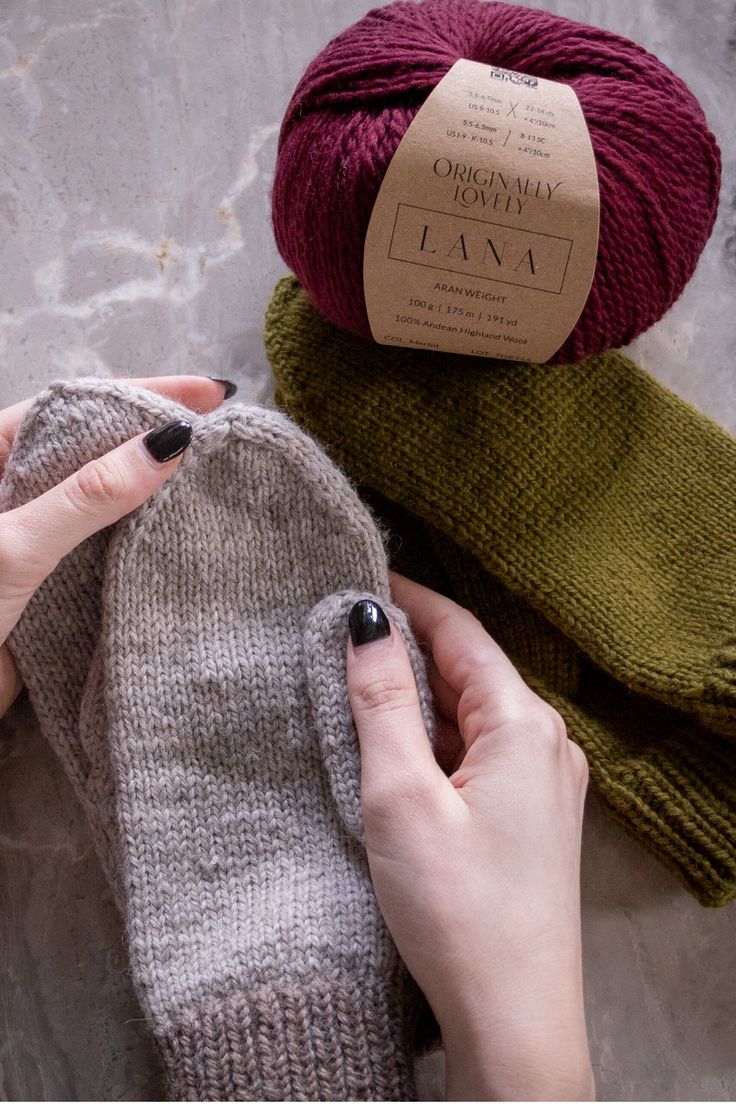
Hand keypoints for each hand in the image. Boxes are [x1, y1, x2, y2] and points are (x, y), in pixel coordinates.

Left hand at [0, 375, 231, 718]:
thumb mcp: (15, 546)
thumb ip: (87, 496)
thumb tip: (165, 446)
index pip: (74, 406)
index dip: (141, 394)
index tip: (208, 392)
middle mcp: (14, 485)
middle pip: (94, 443)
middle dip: (155, 433)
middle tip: (223, 427)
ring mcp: (34, 530)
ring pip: (104, 494)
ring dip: (154, 484)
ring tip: (217, 470)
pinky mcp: (50, 577)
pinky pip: (106, 542)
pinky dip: (143, 533)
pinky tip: (182, 526)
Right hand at [346, 572, 594, 1100]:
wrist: (514, 1022)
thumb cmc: (459, 912)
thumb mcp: (401, 795)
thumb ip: (381, 701)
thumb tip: (365, 619)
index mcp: (524, 725)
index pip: (460, 632)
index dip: (407, 598)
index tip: (356, 576)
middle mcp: (545, 744)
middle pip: (468, 670)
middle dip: (406, 648)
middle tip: (339, 632)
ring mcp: (542, 785)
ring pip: (469, 714)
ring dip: (416, 698)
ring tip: (353, 687)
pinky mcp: (529, 819)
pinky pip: (477, 755)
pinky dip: (433, 741)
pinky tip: (392, 752)